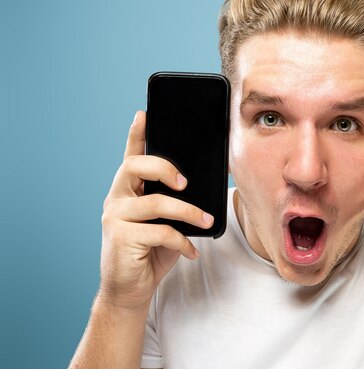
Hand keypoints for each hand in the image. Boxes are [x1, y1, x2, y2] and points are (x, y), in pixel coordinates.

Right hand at [98, 111, 213, 310]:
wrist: (132, 290)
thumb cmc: (151, 252)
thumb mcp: (166, 222)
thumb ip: (174, 202)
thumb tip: (202, 187)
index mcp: (128, 190)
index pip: (130, 156)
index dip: (136, 134)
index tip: (144, 114)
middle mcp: (117, 198)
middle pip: (135, 166)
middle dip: (164, 168)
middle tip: (186, 182)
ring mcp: (115, 218)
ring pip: (156, 203)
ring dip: (188, 212)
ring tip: (206, 221)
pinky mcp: (121, 238)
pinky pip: (161, 232)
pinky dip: (182, 242)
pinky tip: (191, 251)